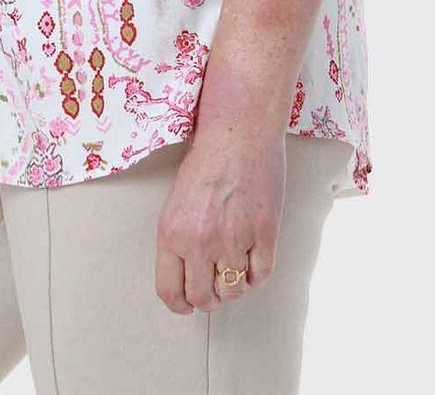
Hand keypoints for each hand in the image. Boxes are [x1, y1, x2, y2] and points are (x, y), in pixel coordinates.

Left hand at [153, 129, 287, 314]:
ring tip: (235, 268)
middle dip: (210, 298)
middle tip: (215, 286)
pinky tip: (254, 258)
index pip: (170, 291)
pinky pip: (261, 275)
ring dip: (235, 285)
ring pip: (234, 291)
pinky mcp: (264, 234)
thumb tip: (189, 274)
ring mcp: (233, 240)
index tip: (188, 305)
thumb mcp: (177, 200)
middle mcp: (199, 242)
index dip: (180, 305)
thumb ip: (180, 238)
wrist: (239, 129)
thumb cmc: (208, 157)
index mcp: (171, 232)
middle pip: (204, 298)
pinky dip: (257, 273)